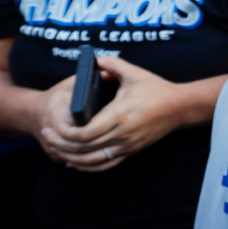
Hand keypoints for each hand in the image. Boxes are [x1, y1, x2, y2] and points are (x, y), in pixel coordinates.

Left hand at [39, 56, 184, 171]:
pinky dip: (86, 167)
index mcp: (120, 115)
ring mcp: (127, 145)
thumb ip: (112, 64)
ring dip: (70, 157)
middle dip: (60, 144)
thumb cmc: (157, 89)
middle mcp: (122, 134)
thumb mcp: (135, 73)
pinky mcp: (131, 151)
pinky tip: (74, 162)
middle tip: (47, 135)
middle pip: (83, 149)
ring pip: (91, 161)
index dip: (66, 134)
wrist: (180, 107)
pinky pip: (105, 165)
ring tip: (56, 149)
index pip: (85, 133)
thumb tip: (95, 61)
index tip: (56, 126)